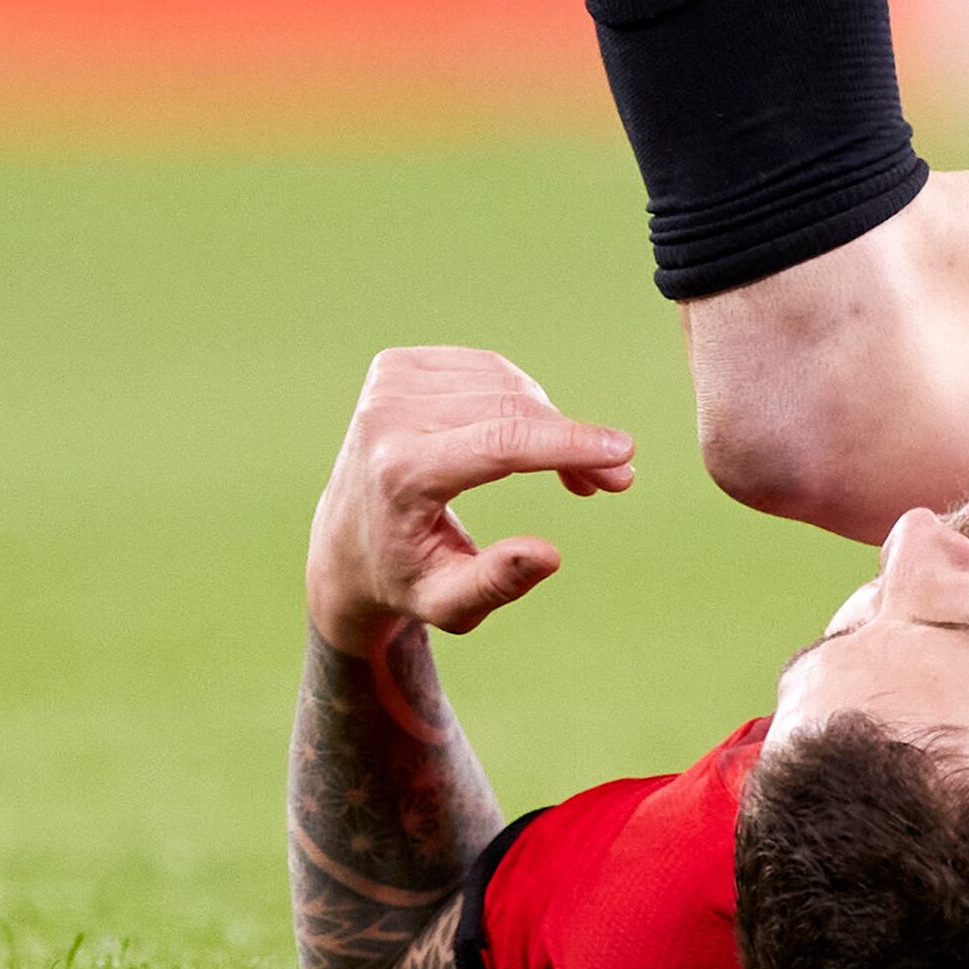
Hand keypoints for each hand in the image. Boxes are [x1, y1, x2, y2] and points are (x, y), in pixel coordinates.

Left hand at [305, 346, 636, 654]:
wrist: (345, 544)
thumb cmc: (406, 579)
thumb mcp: (448, 603)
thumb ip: (497, 584)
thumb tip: (550, 554)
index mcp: (398, 473)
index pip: (499, 442)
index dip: (568, 443)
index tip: (623, 451)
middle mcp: (387, 417)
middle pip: (512, 411)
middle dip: (573, 442)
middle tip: (616, 481)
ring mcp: (388, 383)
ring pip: (508, 385)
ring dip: (551, 424)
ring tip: (572, 475)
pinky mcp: (397, 365)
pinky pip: (489, 371)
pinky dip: (522, 402)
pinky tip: (528, 438)